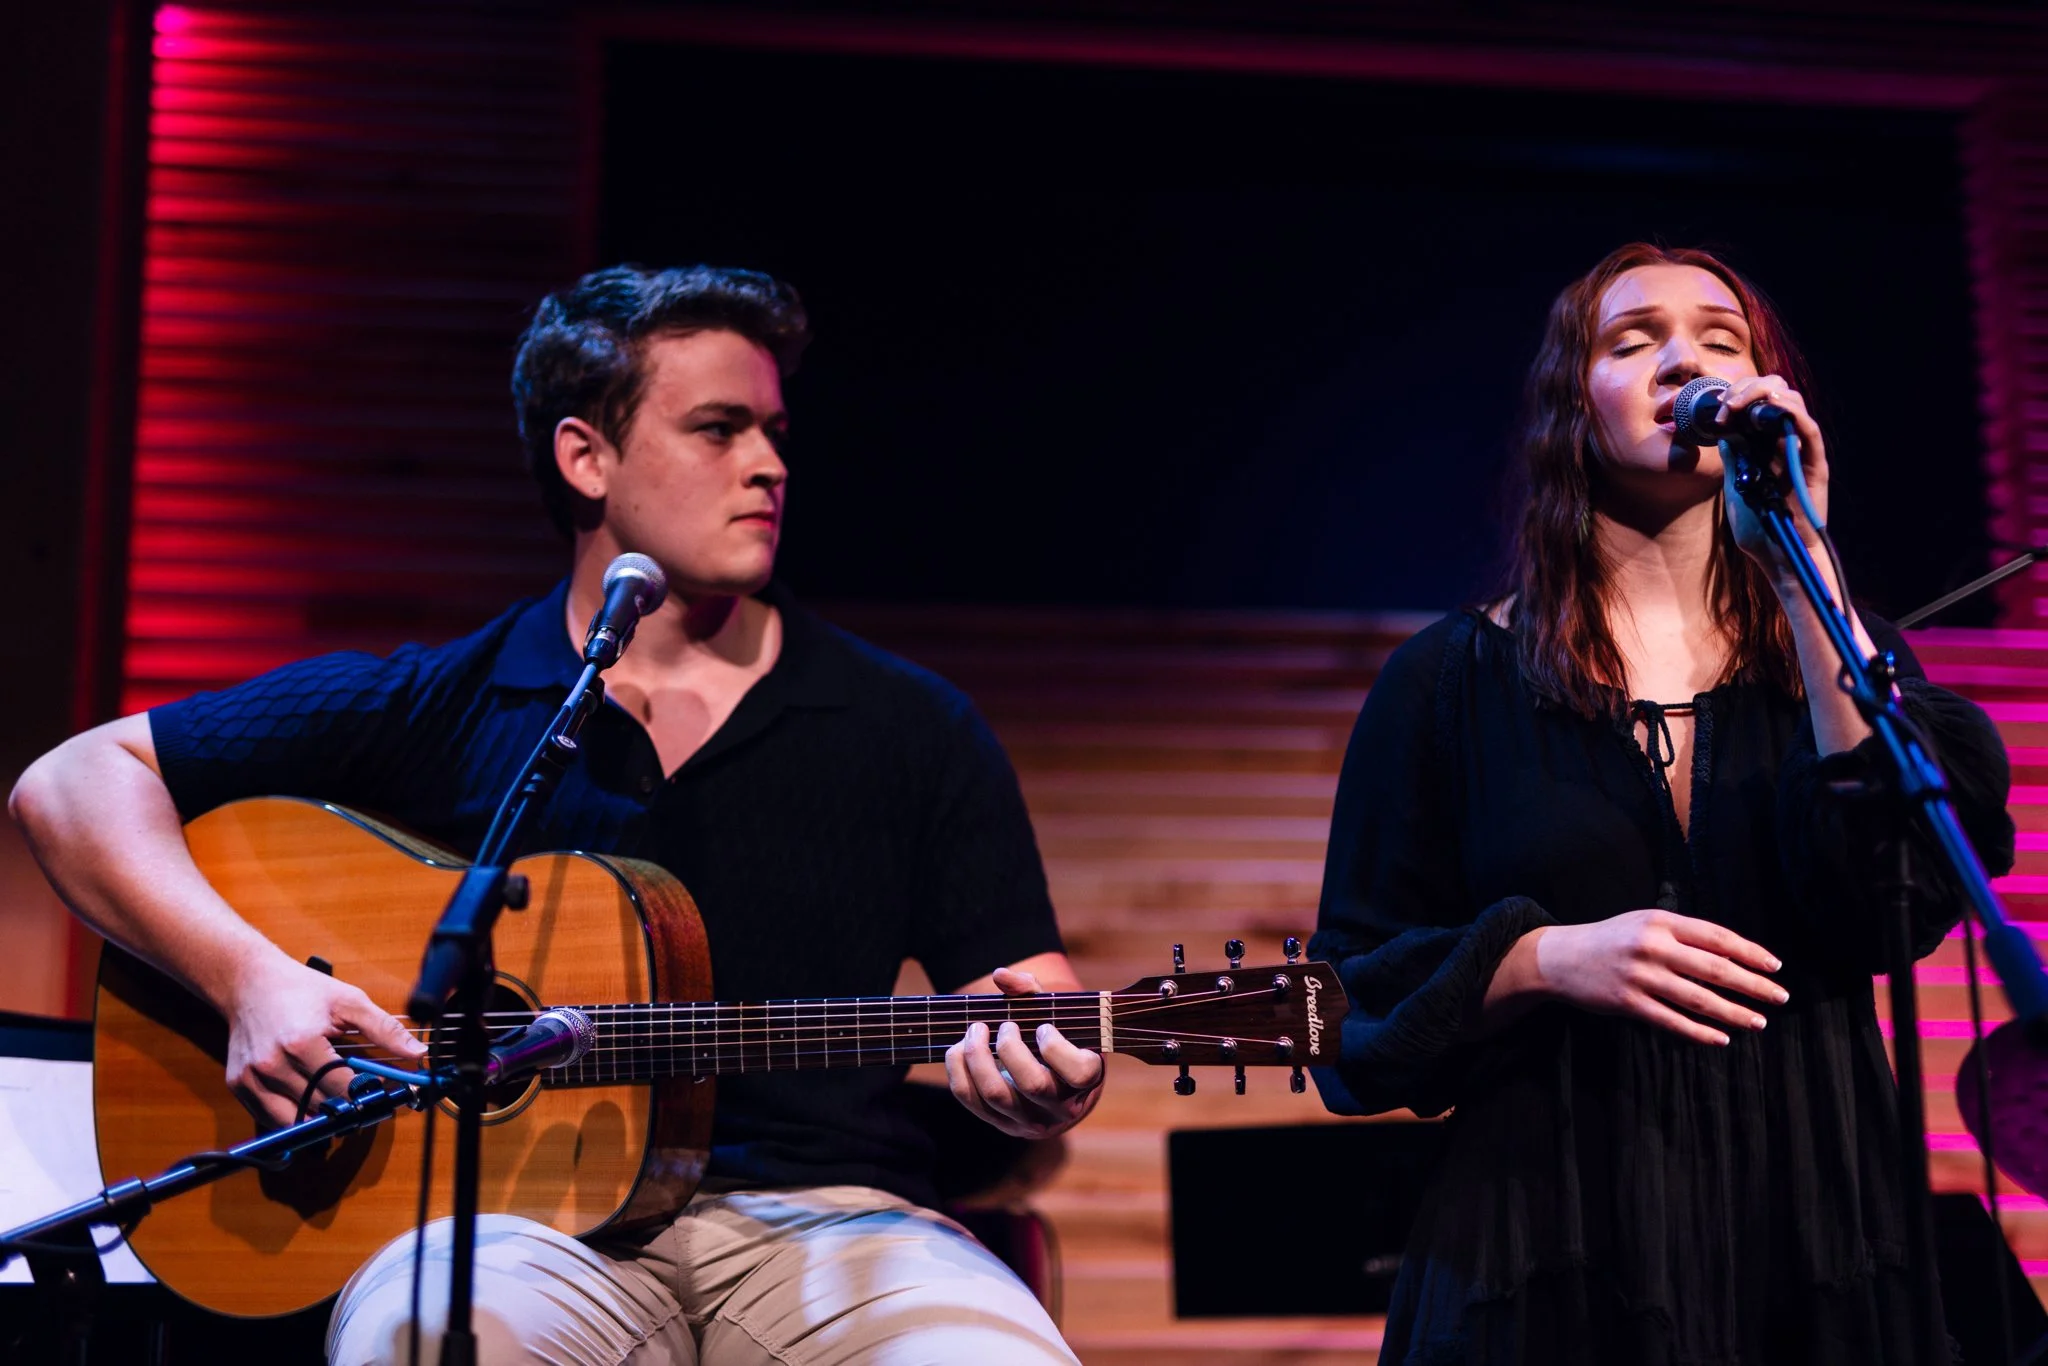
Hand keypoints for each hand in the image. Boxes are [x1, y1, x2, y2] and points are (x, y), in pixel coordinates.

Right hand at [223, 955, 425, 1127]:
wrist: (250, 982)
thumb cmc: (302, 989)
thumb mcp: (349, 1001)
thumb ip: (384, 1029)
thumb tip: (417, 1052)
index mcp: (303, 1043)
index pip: (343, 1088)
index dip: (366, 1093)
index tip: (378, 1090)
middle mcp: (273, 1065)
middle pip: (321, 1106)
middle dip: (346, 1106)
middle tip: (360, 1097)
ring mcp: (252, 1078)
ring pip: (295, 1120)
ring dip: (319, 1117)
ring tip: (334, 1099)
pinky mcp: (238, 1085)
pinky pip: (270, 1117)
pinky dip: (292, 1115)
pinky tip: (307, 1099)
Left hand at [943, 966, 1104, 1138]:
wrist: (1053, 1083)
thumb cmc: (1057, 1040)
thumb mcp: (1057, 1016)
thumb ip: (1032, 991)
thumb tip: (1000, 975)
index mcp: (1086, 1081)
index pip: (1079, 1073)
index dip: (1057, 1048)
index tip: (1043, 1028)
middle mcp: (1060, 1108)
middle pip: (1031, 1083)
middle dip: (1010, 1046)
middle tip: (1005, 1025)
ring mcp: (1029, 1121)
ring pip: (996, 1094)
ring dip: (978, 1055)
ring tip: (976, 1030)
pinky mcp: (1001, 1123)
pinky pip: (971, 1100)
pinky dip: (958, 1069)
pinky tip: (960, 1048)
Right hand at [1533, 909, 1787, 1045]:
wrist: (1560, 957)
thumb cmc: (1611, 939)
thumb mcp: (1644, 923)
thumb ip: (1682, 934)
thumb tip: (1731, 955)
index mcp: (1661, 921)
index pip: (1717, 937)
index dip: (1750, 952)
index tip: (1775, 966)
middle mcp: (1653, 946)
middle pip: (1715, 969)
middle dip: (1753, 985)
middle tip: (1780, 998)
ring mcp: (1640, 976)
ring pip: (1699, 999)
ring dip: (1733, 1012)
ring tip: (1758, 1022)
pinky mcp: (1628, 1002)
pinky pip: (1672, 1021)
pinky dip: (1699, 1032)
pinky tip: (1720, 1038)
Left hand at [1718, 373, 1830, 568]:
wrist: (1777, 555)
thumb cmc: (1759, 527)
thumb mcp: (1736, 486)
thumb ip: (1734, 458)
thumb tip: (1724, 432)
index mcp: (1765, 444)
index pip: (1758, 402)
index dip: (1737, 396)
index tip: (1717, 410)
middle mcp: (1785, 442)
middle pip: (1775, 393)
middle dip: (1747, 389)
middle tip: (1727, 405)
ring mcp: (1801, 451)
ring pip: (1793, 403)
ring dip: (1764, 396)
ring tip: (1740, 405)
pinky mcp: (1814, 464)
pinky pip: (1809, 430)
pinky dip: (1793, 413)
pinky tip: (1774, 407)